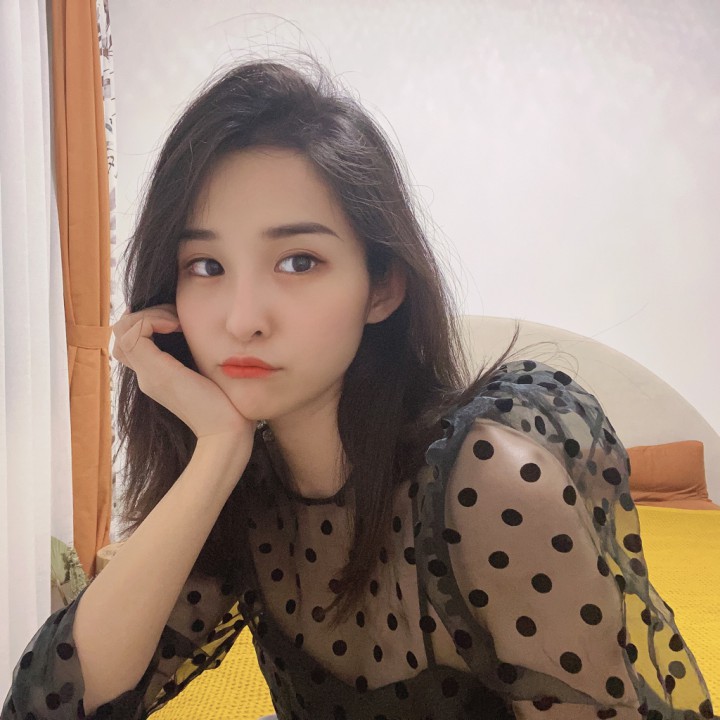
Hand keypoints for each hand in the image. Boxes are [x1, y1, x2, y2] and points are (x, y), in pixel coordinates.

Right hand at [111, 304, 255, 450]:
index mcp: (157, 374)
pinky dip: (152, 321)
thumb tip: (199, 330)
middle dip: (147, 313)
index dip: (148, 320)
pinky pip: (133, 334)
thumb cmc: (229, 403)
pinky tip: (177, 325)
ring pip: (122, 330)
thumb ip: (198, 355)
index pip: (132, 339)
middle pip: (122, 332)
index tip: (178, 319)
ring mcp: (148, 374)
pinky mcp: (155, 373)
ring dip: (149, 315)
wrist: (227, 431)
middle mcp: (147, 374)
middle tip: (177, 317)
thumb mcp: (209, 371)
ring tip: (176, 321)